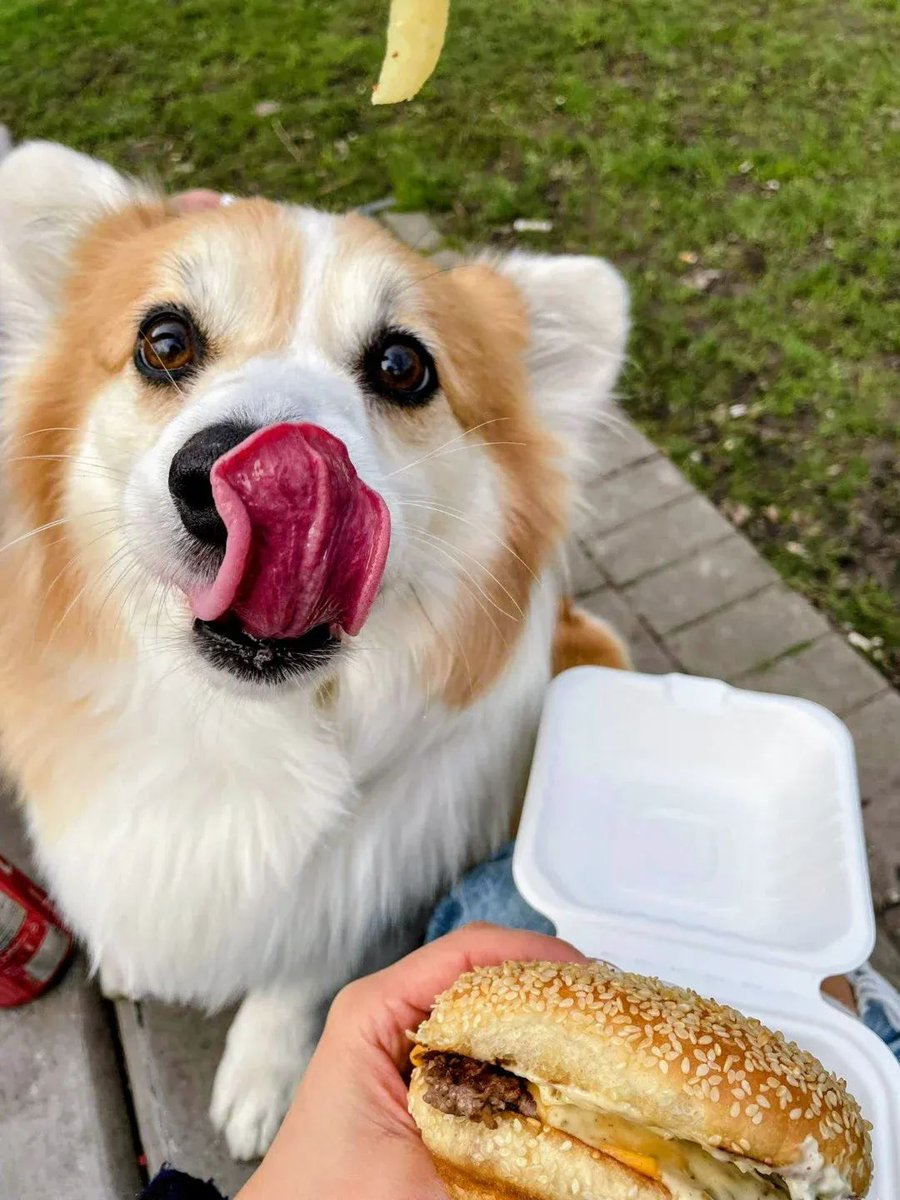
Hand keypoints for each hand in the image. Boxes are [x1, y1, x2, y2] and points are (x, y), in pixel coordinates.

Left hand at [236, 924, 587, 1199]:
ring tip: (597, 1038)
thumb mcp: (421, 1164)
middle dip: (549, 986)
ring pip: (488, 1007)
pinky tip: (560, 1077)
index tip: (592, 977)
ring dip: (542, 1020)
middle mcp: (391, 1013)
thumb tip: (578, 1147)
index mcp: (377, 1010)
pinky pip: (481, 1047)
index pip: (469, 951)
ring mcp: (407, 1042)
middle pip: (485, 971)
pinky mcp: (421, 1077)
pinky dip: (524, 1055)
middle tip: (609, 1010)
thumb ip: (505, 1140)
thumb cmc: (327, 1199)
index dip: (537, 954)